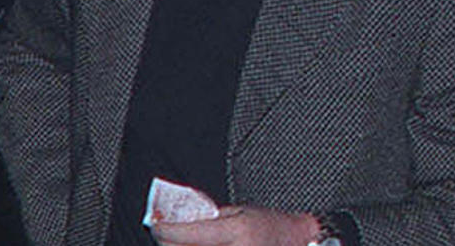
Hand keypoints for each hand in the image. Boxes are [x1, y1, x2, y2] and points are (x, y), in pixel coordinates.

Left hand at [149, 205, 319, 245]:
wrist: (298, 243)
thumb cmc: (271, 226)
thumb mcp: (240, 212)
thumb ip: (211, 219)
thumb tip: (181, 222)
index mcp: (236, 232)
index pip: (188, 234)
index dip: (165, 230)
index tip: (155, 225)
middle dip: (168, 243)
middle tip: (162, 233)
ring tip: (177, 242)